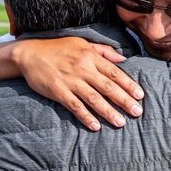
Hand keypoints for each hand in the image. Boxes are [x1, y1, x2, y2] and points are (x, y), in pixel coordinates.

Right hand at [11, 37, 145, 129]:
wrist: (29, 54)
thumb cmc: (58, 48)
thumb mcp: (82, 43)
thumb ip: (104, 51)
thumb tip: (123, 59)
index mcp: (91, 57)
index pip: (114, 73)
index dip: (128, 85)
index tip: (140, 96)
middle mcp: (83, 69)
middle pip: (108, 87)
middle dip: (124, 101)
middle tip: (137, 112)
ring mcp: (70, 81)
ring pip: (94, 98)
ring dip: (108, 112)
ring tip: (120, 122)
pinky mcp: (58, 91)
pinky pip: (74, 106)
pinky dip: (85, 116)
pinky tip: (95, 126)